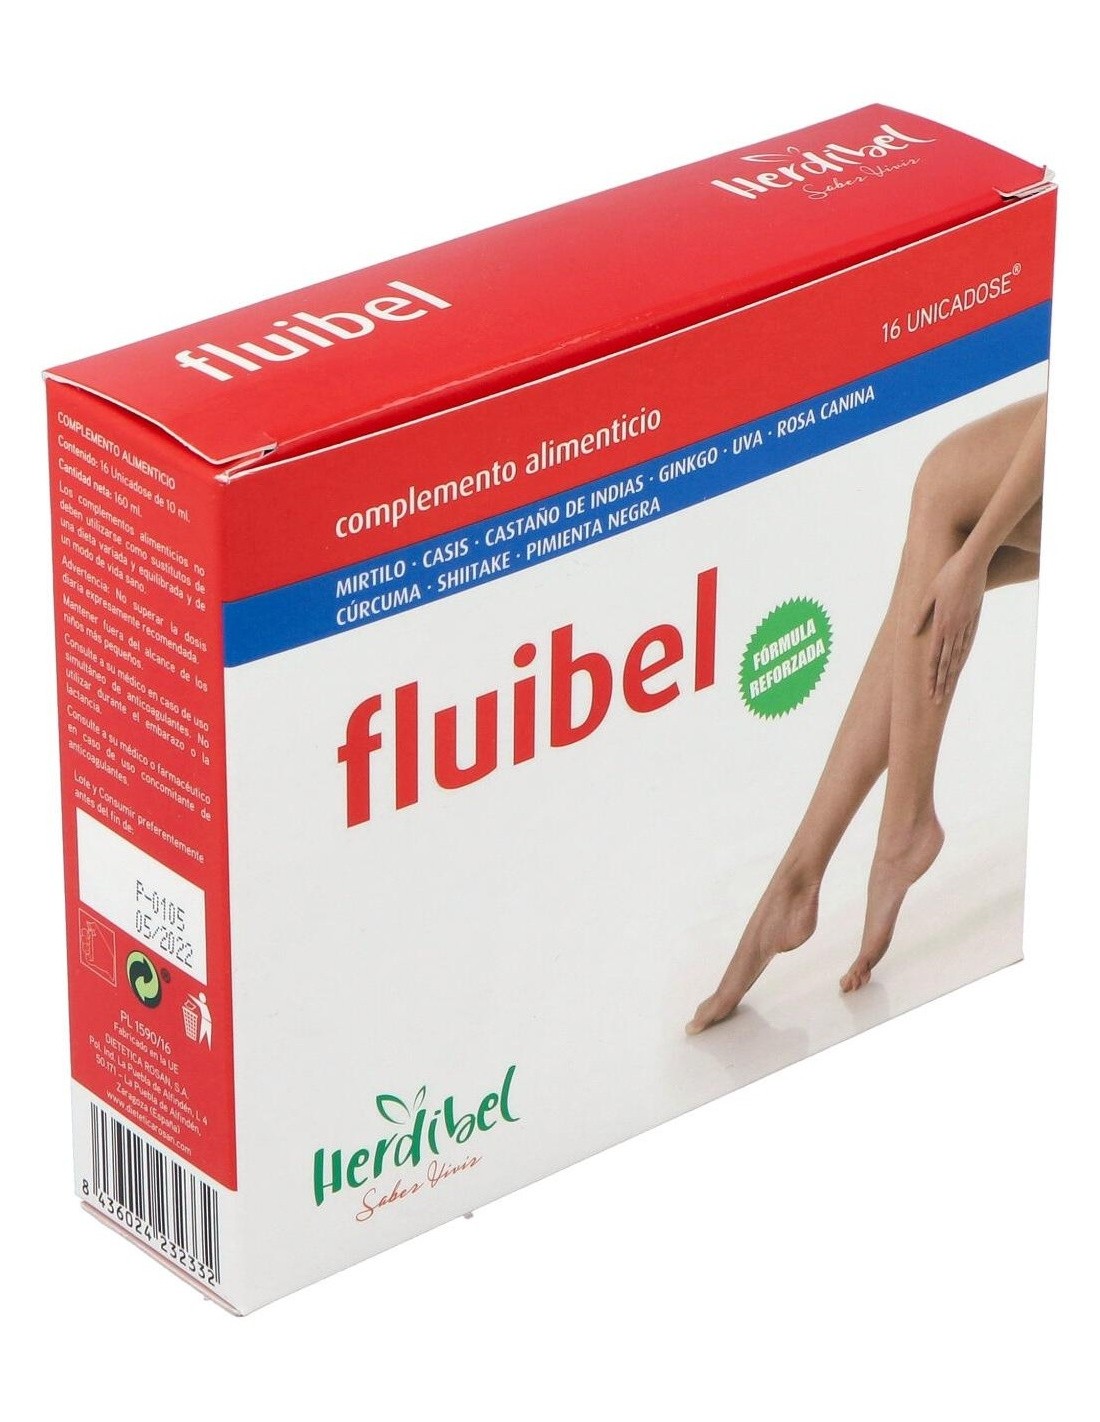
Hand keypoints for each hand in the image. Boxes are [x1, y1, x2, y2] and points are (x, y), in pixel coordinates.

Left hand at [912, 548, 986, 701]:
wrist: (972, 563)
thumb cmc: (947, 575)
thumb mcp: (929, 593)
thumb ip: (920, 614)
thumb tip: (911, 633)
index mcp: (941, 623)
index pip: (934, 656)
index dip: (931, 675)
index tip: (928, 691)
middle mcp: (954, 628)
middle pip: (946, 662)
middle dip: (940, 682)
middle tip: (936, 699)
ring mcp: (965, 624)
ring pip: (957, 655)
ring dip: (951, 674)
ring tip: (947, 689)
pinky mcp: (973, 618)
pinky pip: (967, 642)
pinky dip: (962, 656)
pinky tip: (959, 666)